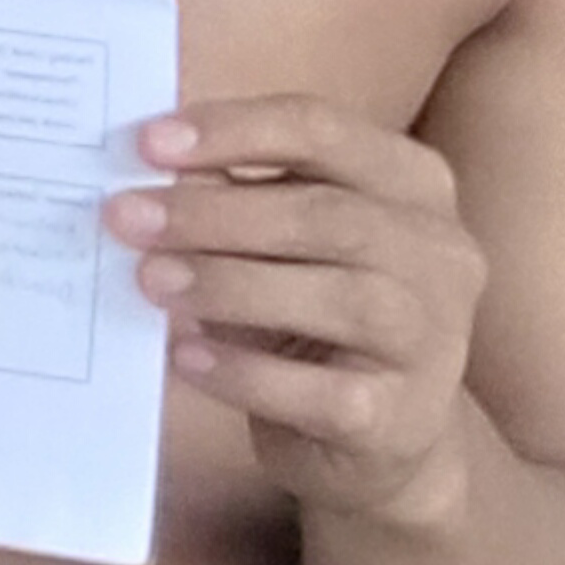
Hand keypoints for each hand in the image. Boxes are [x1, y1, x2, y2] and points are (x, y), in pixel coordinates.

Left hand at [116, 96, 490, 525]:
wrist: (379, 433)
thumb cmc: (314, 310)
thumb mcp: (281, 242)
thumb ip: (230, 194)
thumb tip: (143, 169)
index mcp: (410, 183)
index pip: (321, 131)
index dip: (232, 131)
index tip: (147, 143)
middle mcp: (440, 253)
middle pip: (325, 215)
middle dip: (214, 214)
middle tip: (125, 218)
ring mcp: (433, 338)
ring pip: (339, 298)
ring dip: (229, 284)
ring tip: (150, 280)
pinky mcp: (401, 417)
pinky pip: (320, 391)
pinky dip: (245, 371)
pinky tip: (187, 357)